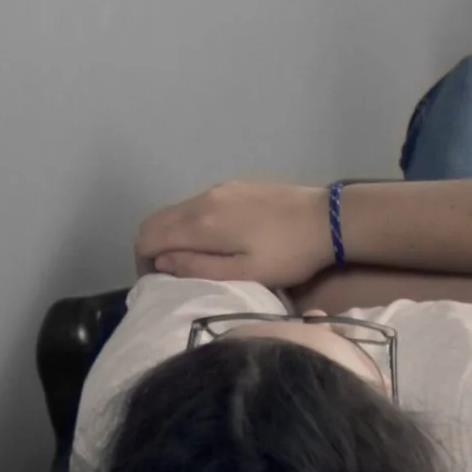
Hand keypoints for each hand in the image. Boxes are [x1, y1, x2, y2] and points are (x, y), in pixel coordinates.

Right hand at [136, 179, 333, 286]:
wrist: (329, 219)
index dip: (142, 264)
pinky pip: (197, 204)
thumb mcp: (245, 273)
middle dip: (152, 249)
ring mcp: (220, 189)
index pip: (147, 238)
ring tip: (190, 261)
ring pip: (176, 211)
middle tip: (168, 276)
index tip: (158, 285)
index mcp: (201, 223)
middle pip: (156, 221)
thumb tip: (161, 263)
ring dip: (171, 236)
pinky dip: (190, 223)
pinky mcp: (236, 186)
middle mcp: (204, 199)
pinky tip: (212, 241)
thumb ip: (198, 268)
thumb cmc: (289, 254)